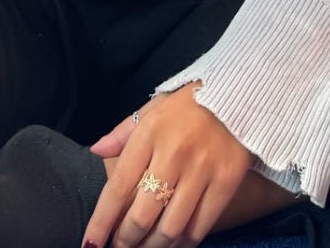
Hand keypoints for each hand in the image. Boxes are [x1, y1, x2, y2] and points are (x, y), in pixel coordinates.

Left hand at [82, 82, 253, 247]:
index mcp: (150, 133)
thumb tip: (95, 150)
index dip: (102, 221)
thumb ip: (122, 133)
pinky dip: (182, 244)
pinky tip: (172, 245)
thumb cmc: (188, 105)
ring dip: (152, 247)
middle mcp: (174, 154)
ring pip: (170, 229)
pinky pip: (199, 228)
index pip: (118, 186)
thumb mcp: (152, 109)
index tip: (91, 243)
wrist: (238, 97)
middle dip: (125, 241)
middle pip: (143, 215)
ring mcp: (202, 171)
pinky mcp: (226, 184)